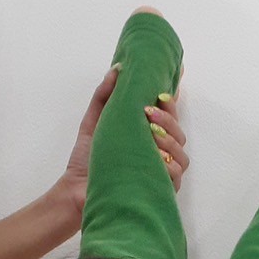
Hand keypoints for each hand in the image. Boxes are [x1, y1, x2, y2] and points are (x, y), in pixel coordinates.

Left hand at [61, 68, 188, 213]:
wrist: (77, 191)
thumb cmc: (86, 159)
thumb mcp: (93, 121)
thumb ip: (105, 95)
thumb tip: (118, 68)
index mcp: (146, 136)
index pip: (168, 116)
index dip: (172, 101)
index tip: (163, 91)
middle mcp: (158, 154)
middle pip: (179, 133)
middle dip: (169, 118)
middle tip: (148, 112)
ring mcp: (160, 173)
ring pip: (182, 154)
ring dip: (170, 140)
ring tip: (151, 133)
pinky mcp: (159, 191)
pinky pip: (176, 176)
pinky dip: (169, 164)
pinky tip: (157, 156)